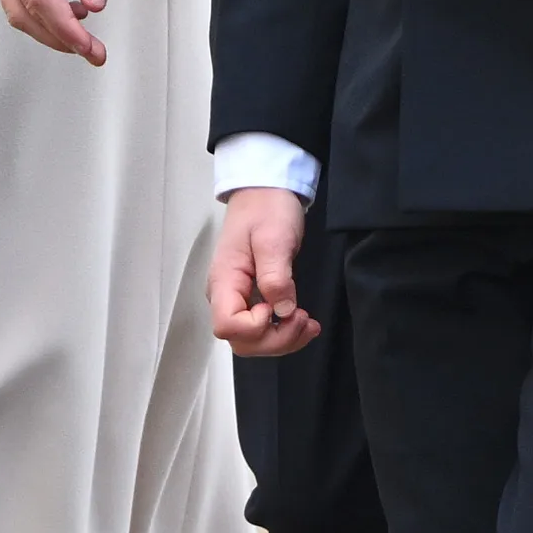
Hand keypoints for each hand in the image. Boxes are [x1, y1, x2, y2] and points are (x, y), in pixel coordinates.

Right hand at [0, 0, 115, 65]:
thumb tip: (96, 3)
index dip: (66, 31)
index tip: (90, 48)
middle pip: (24, 11)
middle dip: (58, 39)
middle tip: (92, 52)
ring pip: (14, 9)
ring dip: (46, 29)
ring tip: (82, 37)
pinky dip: (36, 12)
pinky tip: (65, 13)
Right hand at [211, 186, 321, 357]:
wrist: (264, 191)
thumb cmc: (266, 210)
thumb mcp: (274, 239)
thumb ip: (275, 277)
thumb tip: (283, 310)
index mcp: (224, 281)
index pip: (227, 326)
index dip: (254, 327)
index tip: (276, 307)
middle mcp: (225, 295)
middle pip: (241, 340)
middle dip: (274, 340)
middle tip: (304, 320)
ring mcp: (237, 298)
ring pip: (252, 340)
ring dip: (282, 340)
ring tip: (308, 323)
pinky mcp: (251, 298)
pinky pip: (262, 327)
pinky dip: (283, 332)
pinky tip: (302, 322)